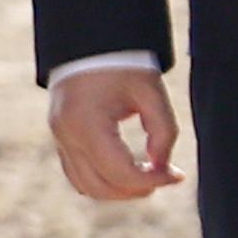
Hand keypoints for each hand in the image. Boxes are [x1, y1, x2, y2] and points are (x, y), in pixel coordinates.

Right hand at [47, 68, 179, 200]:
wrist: (88, 47)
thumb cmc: (122, 67)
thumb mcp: (151, 92)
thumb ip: (163, 131)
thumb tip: (163, 167)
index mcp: (87, 123)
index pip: (120, 172)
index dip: (153, 180)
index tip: (177, 174)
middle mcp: (67, 136)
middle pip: (102, 187)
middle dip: (138, 190)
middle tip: (167, 176)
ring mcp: (60, 140)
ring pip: (87, 187)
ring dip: (121, 191)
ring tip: (151, 176)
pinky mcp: (61, 141)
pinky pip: (78, 176)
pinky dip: (104, 183)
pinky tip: (130, 172)